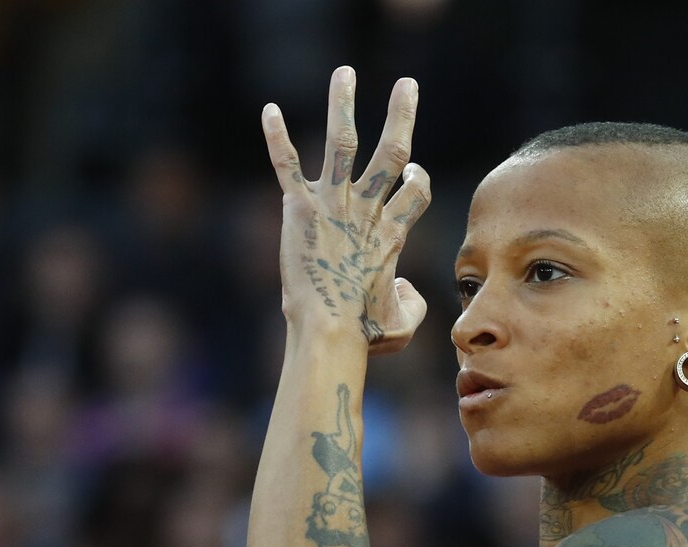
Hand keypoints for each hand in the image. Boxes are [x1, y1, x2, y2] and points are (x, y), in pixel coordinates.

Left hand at [262, 66, 430, 354]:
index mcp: (392, 233)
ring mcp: (333, 205)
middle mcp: (367, 210)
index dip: (417, 179)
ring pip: (343, 143)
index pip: (416, 190)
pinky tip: (270, 110)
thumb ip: (412, 303)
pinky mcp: (300, 208)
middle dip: (401, 115)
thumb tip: (405, 288)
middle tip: (407, 84)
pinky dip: (277, 138)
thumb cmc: (365, 333)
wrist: (329, 329)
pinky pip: (287, 165)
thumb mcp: (402, 324)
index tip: (411, 175)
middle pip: (392, 152)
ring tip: (345, 72)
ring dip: (344, 105)